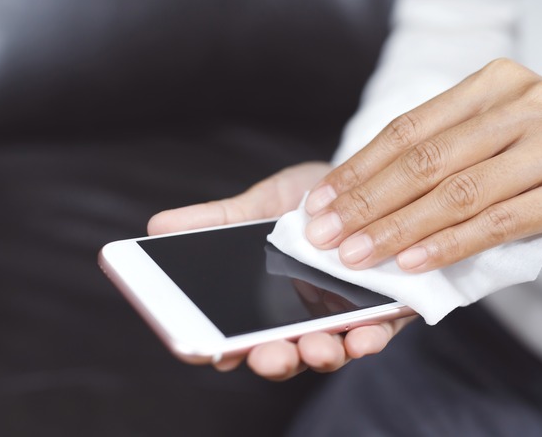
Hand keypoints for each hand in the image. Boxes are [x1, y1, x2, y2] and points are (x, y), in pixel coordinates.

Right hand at [148, 162, 416, 379]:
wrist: (370, 183)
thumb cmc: (311, 200)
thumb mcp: (261, 203)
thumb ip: (217, 220)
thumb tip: (157, 226)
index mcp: (263, 299)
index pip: (235, 332)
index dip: (218, 348)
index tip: (205, 352)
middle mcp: (300, 317)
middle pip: (280, 352)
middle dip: (273, 358)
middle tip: (266, 355)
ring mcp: (342, 320)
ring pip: (326, 351)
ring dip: (320, 355)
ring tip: (315, 348)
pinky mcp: (384, 314)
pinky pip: (375, 335)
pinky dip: (368, 340)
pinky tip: (363, 337)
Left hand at [302, 58, 541, 272]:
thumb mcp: (505, 136)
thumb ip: (450, 156)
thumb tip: (370, 201)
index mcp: (494, 84)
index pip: (409, 129)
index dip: (359, 169)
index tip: (320, 202)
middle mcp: (524, 104)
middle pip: (425, 160)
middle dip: (367, 203)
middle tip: (326, 236)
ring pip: (457, 192)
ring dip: (398, 229)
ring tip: (358, 257)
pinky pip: (498, 221)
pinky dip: (450, 245)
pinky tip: (415, 264)